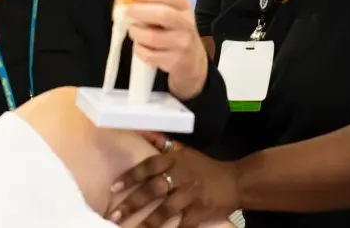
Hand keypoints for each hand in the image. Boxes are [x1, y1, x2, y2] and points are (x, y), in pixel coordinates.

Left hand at [108, 133, 239, 227]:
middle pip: (154, 189)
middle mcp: (182, 176)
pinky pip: (184, 224)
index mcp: (175, 160)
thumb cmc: (204, 166)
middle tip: (115, 214)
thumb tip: (141, 130)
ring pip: (166, 209)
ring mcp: (191, 195)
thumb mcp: (184, 150)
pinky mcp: (200, 211)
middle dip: (133, 203)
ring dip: (148, 222)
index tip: (114, 187)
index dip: (131, 176)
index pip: (149, 166)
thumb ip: (161, 142)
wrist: (235, 181)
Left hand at [126, 0, 208, 99]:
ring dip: (136, 32)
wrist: (193, 60)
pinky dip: (138, 49)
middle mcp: (187, 24)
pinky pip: (148, 54)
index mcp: (185, 7)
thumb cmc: (176, 30)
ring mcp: (182, 44)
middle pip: (163, 15)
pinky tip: (140, 45)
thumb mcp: (174, 12)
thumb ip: (157, 2)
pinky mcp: (174, 61)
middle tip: (128, 11)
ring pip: (152, 37)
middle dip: (140, 11)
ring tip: (133, 29)